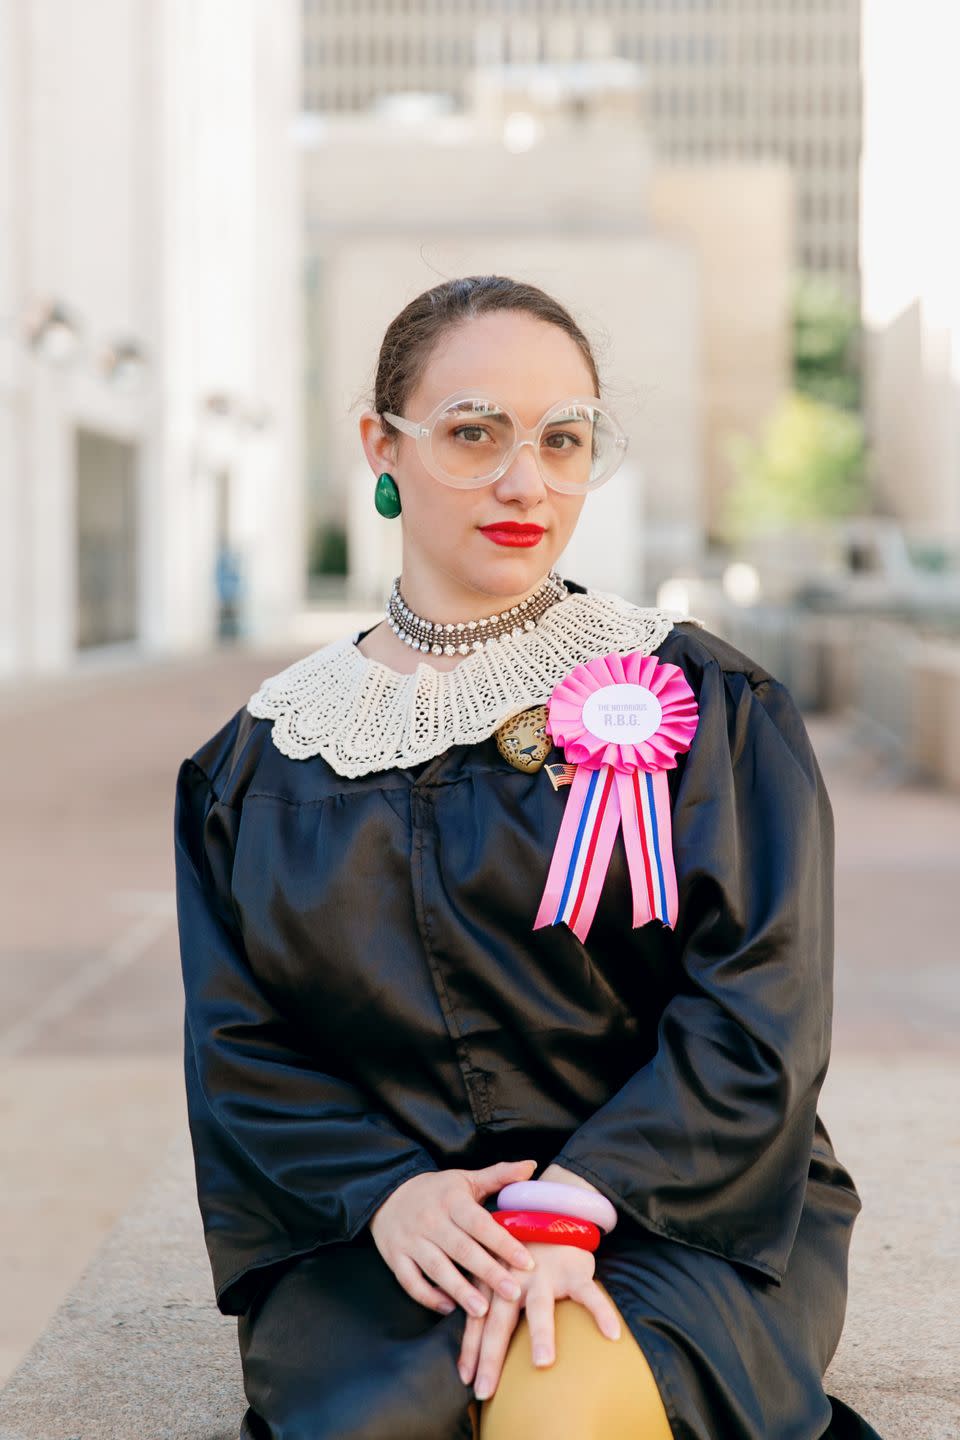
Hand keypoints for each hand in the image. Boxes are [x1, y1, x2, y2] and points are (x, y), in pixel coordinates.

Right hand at [367, 1160, 539, 1317]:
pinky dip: (428, 1296)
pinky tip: (448, 1308)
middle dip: (489, 1273)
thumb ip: (500, 1175)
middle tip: (514, 1293)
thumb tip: (531, 1166)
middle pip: (462, 1249)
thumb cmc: (439, 1191)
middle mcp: (431, 1220)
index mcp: (452, 1200)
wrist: (389, 1192)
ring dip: (460, 1290)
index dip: (503, 1243)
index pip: (480, 1224)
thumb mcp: (467, 1179)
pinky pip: (410, 1280)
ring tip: (482, 1311)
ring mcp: (411, 1240)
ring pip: (437, 1268)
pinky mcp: (395, 1257)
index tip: (527, 1262)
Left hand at [457, 1241, 621, 1401]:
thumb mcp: (497, 1274)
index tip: (465, 1380)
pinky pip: (589, 1294)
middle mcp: (514, 1277)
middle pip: (500, 1319)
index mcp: (493, 1280)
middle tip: (485, 1390)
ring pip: (541, 1306)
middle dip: (491, 1355)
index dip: (470, 1349)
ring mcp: (545, 1274)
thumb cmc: (520, 1256)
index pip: (477, 1319)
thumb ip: (485, 1305)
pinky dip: (601, 1312)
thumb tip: (468, 1353)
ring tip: (542, 1363)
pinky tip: (612, 1334)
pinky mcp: (574, 1271)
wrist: (551, 1214)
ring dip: (540, 1333)